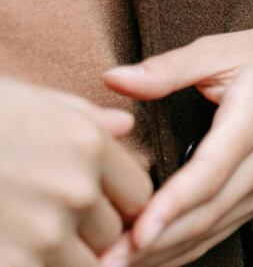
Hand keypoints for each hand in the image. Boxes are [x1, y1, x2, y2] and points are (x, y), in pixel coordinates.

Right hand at [0, 76, 151, 265]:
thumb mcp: (31, 101)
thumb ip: (84, 118)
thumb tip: (123, 125)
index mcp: (87, 146)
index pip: (139, 195)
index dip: (119, 204)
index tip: (96, 205)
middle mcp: (74, 189)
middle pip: (111, 234)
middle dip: (89, 233)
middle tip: (53, 220)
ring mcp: (43, 232)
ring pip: (83, 264)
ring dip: (62, 256)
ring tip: (29, 231)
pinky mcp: (11, 263)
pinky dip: (33, 263)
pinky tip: (16, 247)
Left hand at [99, 27, 252, 266]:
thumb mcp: (222, 49)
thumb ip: (168, 68)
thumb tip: (115, 78)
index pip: (211, 173)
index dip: (173, 205)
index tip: (138, 231)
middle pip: (208, 213)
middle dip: (156, 243)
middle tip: (108, 260)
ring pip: (215, 230)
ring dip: (166, 253)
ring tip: (119, 265)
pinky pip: (223, 229)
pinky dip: (186, 248)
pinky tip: (153, 258)